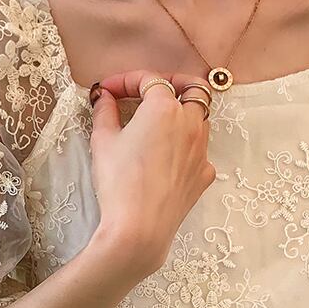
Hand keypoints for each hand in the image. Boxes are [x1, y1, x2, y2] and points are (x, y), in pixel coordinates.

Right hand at [87, 69, 215, 277]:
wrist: (140, 228)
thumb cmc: (119, 182)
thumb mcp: (103, 140)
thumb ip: (105, 111)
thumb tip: (105, 97)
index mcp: (165, 108)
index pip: (150, 79)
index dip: (126, 80)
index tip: (108, 91)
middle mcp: (191, 124)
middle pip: (193, 89)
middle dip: (172, 83)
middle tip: (150, 91)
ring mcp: (202, 150)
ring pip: (201, 118)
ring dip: (182, 112)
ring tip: (157, 123)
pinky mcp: (204, 174)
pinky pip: (200, 150)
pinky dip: (185, 144)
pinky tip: (166, 156)